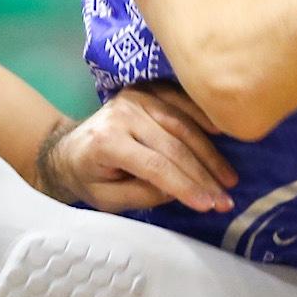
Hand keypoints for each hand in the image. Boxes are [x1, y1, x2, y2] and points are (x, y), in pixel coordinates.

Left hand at [38, 83, 238, 213]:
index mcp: (107, 142)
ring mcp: (136, 98)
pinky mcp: (146, 91)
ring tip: (228, 178)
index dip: (184, 185)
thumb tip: (180, 189)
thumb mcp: (107, 199)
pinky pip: (180, 102)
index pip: (154, 165)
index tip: (208, 205)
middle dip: (203, 175)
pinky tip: (221, 134)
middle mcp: (122, 114)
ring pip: (182, 124)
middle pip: (173, 145)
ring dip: (209, 153)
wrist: (68, 149)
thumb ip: (142, 195)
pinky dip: (202, 117)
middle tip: (225, 199)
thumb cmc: (87, 178)